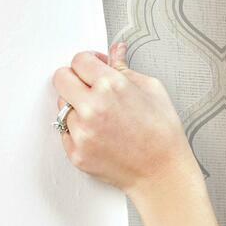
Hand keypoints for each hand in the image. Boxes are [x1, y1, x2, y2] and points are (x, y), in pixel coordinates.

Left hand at [51, 42, 199, 196]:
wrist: (163, 173)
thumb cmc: (164, 135)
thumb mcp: (153, 91)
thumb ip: (126, 69)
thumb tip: (115, 51)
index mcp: (111, 86)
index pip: (79, 60)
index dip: (88, 63)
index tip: (94, 69)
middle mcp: (92, 107)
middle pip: (61, 78)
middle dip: (75, 80)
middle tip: (91, 90)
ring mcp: (82, 132)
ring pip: (62, 107)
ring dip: (77, 109)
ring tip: (103, 119)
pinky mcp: (77, 153)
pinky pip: (66, 133)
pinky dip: (79, 132)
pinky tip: (101, 136)